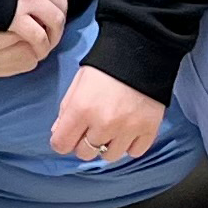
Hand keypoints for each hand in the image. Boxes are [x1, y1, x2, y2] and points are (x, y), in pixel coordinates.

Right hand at [0, 0, 69, 76]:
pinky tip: (37, 50)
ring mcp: (28, 0)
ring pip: (55, 21)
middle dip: (59, 17)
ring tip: (47, 42)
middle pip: (61, 3)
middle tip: (52, 27)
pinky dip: (41, 46)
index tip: (57, 3)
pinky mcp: (17, 18)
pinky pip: (38, 36)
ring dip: (54, 34)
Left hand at [49, 66, 168, 164]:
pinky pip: (134, 152)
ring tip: (112, 127)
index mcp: (81, 109)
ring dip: (108, 145)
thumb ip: (66, 109)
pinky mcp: (148, 130)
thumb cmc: (106, 65)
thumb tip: (59, 132)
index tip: (69, 133)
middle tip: (92, 126)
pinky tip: (129, 129)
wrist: (142, 50)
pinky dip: (130, 144)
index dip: (63, 140)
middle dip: (84, 142)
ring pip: (109, 157)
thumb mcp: (79, 82)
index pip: (61, 145)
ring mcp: (127, 130)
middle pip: (84, 154)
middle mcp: (103, 124)